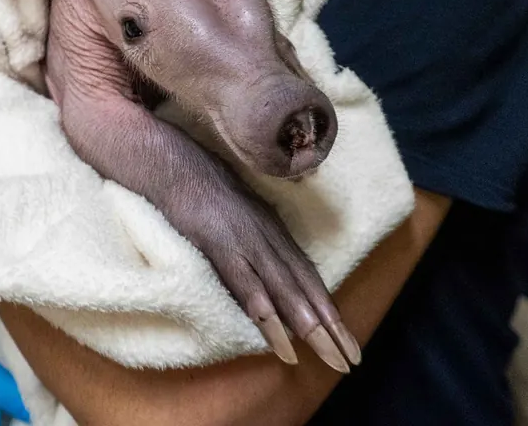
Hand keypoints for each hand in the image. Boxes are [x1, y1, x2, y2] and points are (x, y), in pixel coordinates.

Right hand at [162, 162, 361, 374]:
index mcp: (274, 233)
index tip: (347, 339)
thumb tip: (267, 273)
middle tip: (352, 361)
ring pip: (288, 293)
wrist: (176, 166)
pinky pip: (252, 292)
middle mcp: (270, 239)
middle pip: (306, 288)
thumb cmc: (201, 190)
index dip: (328, 308)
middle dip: (331, 326)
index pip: (308, 276)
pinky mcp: (225, 250)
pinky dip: (271, 322)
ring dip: (311, 328)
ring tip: (332, 359)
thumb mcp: (238, 217)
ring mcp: (249, 244)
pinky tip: (284, 347)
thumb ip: (255, 243)